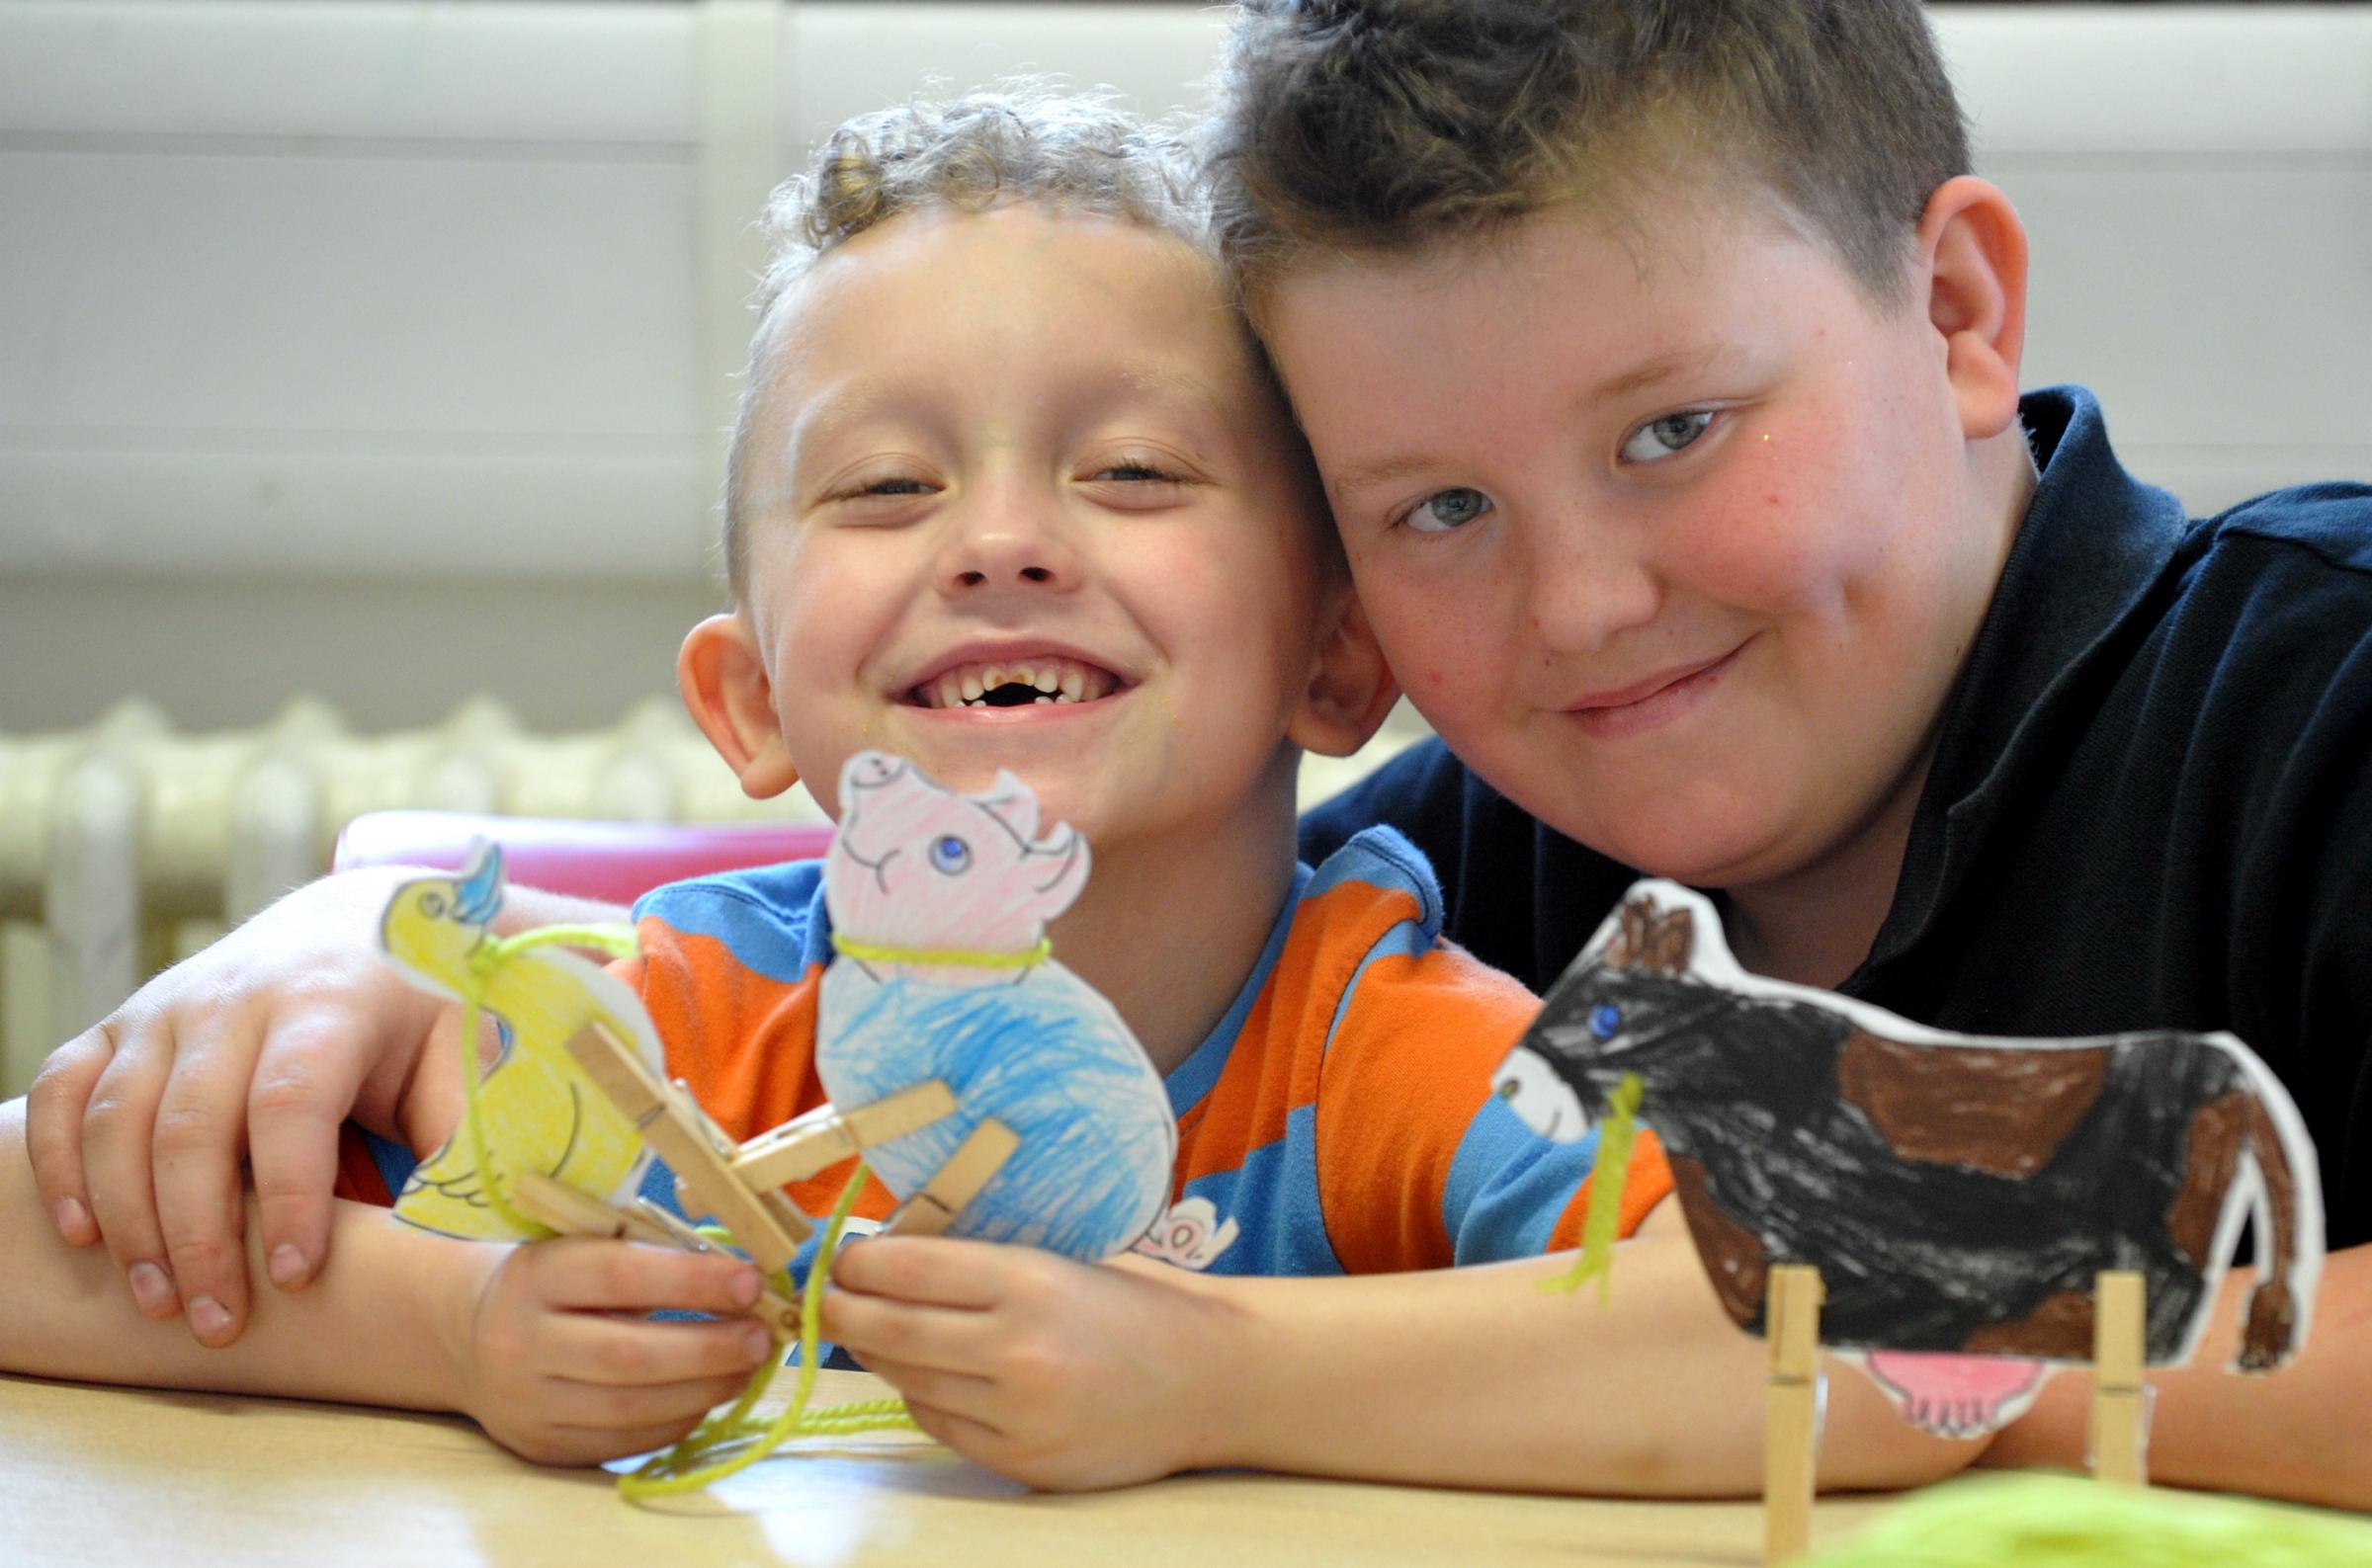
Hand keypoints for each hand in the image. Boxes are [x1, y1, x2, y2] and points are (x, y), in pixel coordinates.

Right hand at [24, 867, 456, 1347]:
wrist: (357, 923)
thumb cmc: (422, 1009)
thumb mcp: (466, 1053)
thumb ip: (464, 1131)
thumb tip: (466, 1229)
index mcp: (332, 1002)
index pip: (292, 1101)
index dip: (290, 1194)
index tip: (297, 1277)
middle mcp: (237, 998)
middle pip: (192, 1124)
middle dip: (199, 1235)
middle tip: (220, 1322)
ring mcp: (167, 1008)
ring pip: (117, 1117)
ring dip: (128, 1219)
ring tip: (161, 1302)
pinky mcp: (121, 1024)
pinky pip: (65, 1093)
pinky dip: (61, 1164)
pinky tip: (84, 1235)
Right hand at [452, 1237, 779, 1466]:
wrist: (468, 1334)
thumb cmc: (553, 1279)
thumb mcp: (583, 1247)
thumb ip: (650, 1258)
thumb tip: (741, 1283)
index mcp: (537, 1275)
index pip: (622, 1278)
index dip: (692, 1281)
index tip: (750, 1282)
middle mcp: (522, 1342)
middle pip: (628, 1355)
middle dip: (708, 1348)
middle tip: (762, 1337)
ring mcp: (528, 1402)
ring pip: (628, 1408)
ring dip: (703, 1390)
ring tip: (748, 1368)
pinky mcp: (542, 1445)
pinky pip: (621, 1443)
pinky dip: (676, 1422)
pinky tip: (709, 1398)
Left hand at [823, 1237, 1239, 1489]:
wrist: (1212, 1378)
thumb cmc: (1136, 1305)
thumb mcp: (1063, 1259)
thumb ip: (985, 1263)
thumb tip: (890, 1257)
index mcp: (1031, 1281)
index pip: (909, 1269)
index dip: (860, 1263)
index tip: (843, 1257)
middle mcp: (1019, 1349)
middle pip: (892, 1330)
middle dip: (845, 1312)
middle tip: (828, 1299)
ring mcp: (1019, 1413)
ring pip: (908, 1381)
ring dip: (878, 1355)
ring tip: (868, 1334)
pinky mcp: (1023, 1460)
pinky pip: (940, 1424)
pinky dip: (922, 1397)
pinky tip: (926, 1376)